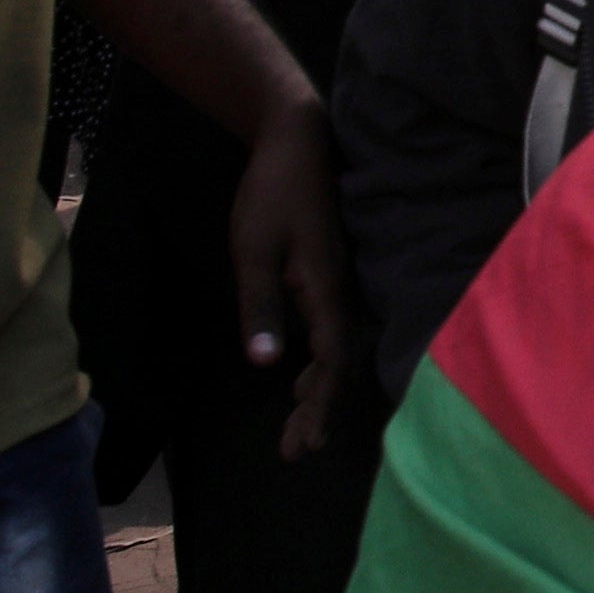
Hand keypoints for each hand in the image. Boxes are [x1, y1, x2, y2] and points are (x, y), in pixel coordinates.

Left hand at [231, 97, 355, 449]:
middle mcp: (340, 294)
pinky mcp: (328, 277)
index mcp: (326, 291)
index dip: (319, 405)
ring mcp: (337, 285)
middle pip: (338, 365)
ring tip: (296, 430)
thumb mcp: (253, 250)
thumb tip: (262, 363)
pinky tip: (296, 377)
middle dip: (318, 411)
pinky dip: (317, 365)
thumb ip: (260, 306)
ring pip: (335, 351)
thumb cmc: (272, 193)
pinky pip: (330, 334)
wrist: (296, 139)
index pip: (331, 361)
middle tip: (296, 452)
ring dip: (317, 392)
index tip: (302, 443)